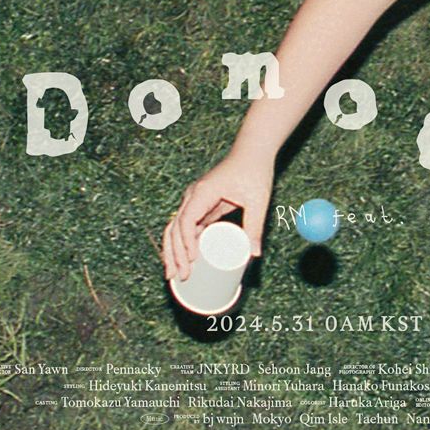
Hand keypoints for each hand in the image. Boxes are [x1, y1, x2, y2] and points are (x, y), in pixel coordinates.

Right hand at [162, 150, 274, 282]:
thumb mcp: (257, 199)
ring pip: (175, 229)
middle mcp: (193, 197)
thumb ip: (255, 225)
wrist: (252, 153)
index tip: (192, 260)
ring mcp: (195, 202)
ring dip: (172, 252)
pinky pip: (185, 228)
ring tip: (173, 274)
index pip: (186, 221)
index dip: (185, 242)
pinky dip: (180, 245)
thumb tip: (254, 254)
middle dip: (174, 253)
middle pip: (174, 228)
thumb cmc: (254, 171)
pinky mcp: (201, 207)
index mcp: (203, 192)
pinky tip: (181, 261)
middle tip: (179, 276)